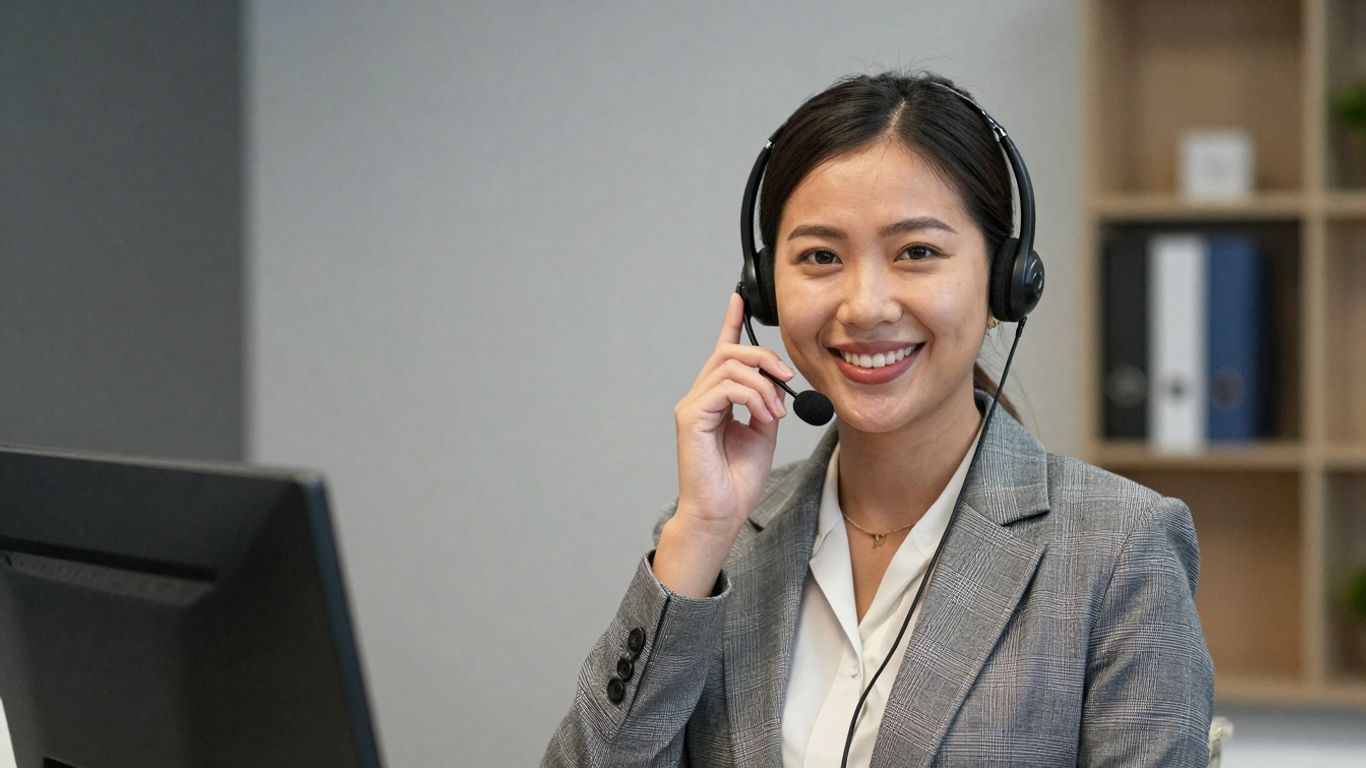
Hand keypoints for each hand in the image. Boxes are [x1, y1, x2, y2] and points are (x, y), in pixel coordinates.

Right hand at [654, 293, 792, 595]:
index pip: (721, 351)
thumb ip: (766, 403)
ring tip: (776, 411)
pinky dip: (754, 397)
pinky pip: (726, 387)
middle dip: (764, 358)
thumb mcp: (762, 433)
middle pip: (730, 352)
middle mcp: (700, 397)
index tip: (739, 299)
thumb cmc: (737, 480)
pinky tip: (765, 416)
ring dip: (764, 384)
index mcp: (717, 399)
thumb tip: (775, 385)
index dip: (731, 323)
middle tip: (787, 380)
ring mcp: (692, 406)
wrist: (722, 512)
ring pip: (729, 366)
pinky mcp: (691, 417)